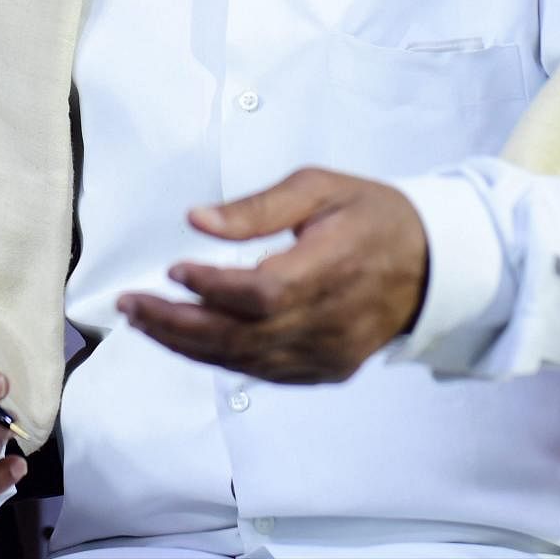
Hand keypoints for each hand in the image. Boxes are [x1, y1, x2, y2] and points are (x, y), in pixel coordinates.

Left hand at [117, 167, 428, 382]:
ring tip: (144, 321)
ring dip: (187, 345)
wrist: (430, 263)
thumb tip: (196, 220)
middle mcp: (330, 321)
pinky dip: (221, 359)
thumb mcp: (319, 187)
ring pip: (245, 361)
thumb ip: (257, 208)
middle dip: (176, 324)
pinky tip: (188, 341)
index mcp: (332, 267)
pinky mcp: (327, 370)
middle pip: (242, 336)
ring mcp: (329, 353)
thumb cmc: (370, 214)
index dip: (212, 287)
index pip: (262, 292)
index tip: (173, 269)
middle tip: (130, 305)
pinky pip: (264, 373)